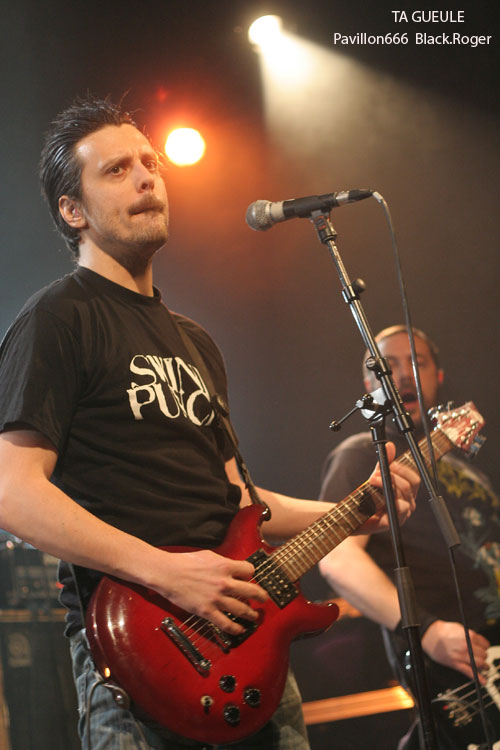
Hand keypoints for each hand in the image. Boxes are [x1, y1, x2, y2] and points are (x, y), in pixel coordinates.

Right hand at [150, 548, 267, 634]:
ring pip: (242, 609)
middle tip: (264, 599)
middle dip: (261, 596)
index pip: (249, 571)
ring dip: (251, 614)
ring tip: (254, 616)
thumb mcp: (209, 556)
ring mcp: (216, 598)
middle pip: (252, 590)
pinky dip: (235, 628)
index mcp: (225, 566)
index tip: (249, 579)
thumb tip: (232, 568)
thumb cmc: (186, 562)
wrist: (168, 573)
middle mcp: (224, 582)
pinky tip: (239, 629)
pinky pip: (226, 623)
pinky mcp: (207, 611)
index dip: (250, 575)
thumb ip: (223, 563)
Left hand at [358, 442, 418, 533]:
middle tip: (376, 472)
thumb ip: (384, 462)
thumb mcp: (377, 476)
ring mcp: (402, 514)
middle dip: (393, 475)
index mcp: (407, 493)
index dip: (403, 470)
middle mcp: (408, 503)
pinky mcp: (393, 522)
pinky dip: (387, 500)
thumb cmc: (370, 497)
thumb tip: (390, 445)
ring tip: (371, 480)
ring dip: (386, 484)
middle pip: (409, 486)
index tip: (391, 464)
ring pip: (403, 495)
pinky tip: (375, 496)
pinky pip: (398, 509)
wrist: (355, 516)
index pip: (414, 479)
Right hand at [422, 619, 489, 682]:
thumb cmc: (443, 631)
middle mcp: (467, 646)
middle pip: (484, 655)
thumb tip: (479, 641)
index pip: (485, 645)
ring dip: (483, 666)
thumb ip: (470, 635)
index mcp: (469, 636)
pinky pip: (469, 672)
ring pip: (479, 664)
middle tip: (481, 656)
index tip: (483, 648)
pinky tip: (482, 681)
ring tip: (484, 667)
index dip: (485, 647)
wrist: (431, 636)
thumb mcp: (460, 627)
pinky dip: (477, 677)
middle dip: (483, 656)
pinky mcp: (455, 663)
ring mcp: (461, 656)